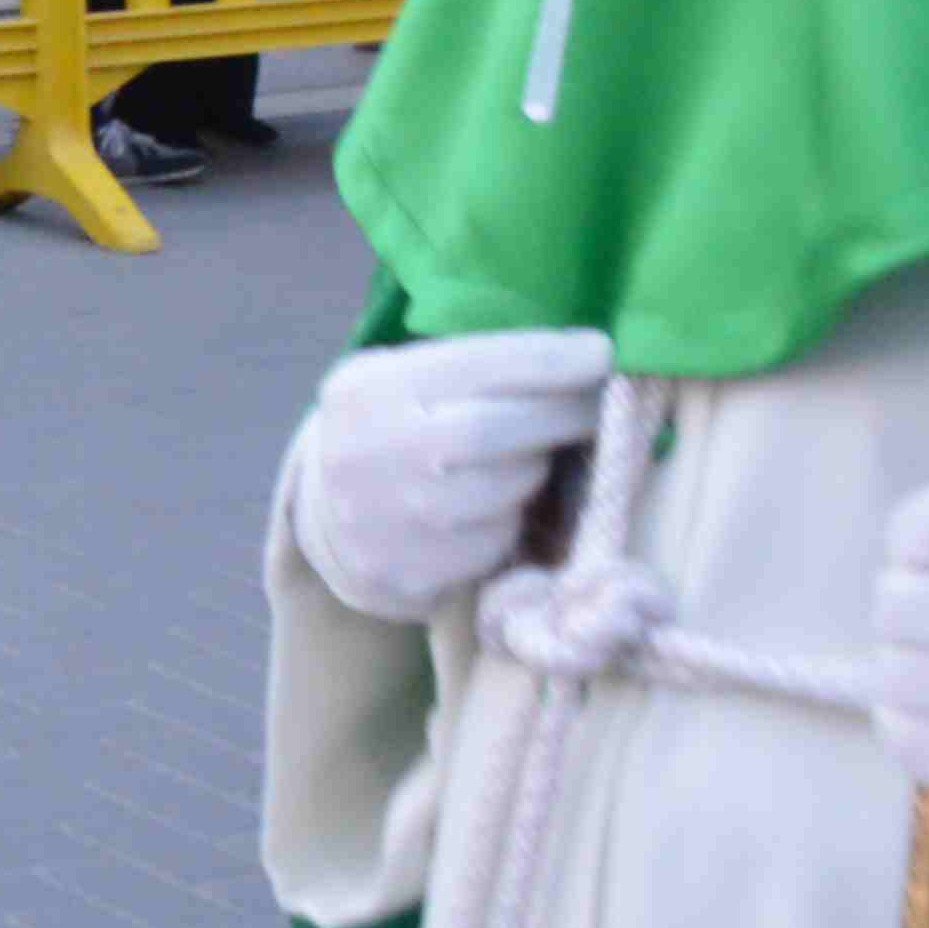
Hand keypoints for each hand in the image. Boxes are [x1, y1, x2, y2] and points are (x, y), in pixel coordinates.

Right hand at [286, 327, 617, 623]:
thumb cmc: (386, 433)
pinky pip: (496, 540)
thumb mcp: (396, 378)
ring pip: (505, 489)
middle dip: (563, 414)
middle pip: (495, 430)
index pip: (477, 366)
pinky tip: (498, 503)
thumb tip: (578, 354)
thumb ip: (467, 365)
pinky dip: (511, 517)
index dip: (550, 360)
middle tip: (600, 404)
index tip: (602, 352)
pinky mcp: (412, 574)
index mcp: (369, 391)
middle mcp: (372, 454)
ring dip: (534, 469)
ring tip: (532, 454)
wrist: (325, 520)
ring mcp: (390, 522)